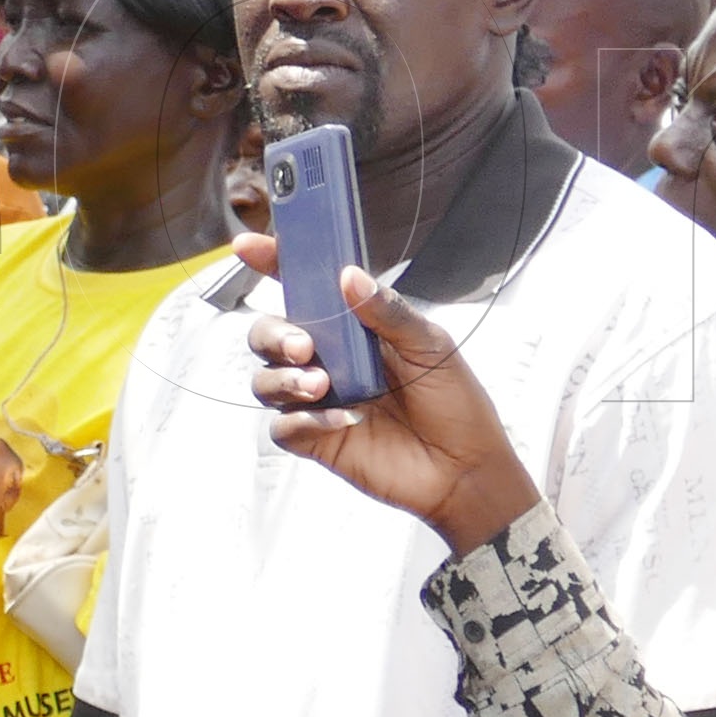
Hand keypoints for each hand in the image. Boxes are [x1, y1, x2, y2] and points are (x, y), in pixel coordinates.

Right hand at [236, 236, 540, 553]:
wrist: (466, 470)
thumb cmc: (455, 404)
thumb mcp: (431, 346)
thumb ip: (389, 312)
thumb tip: (350, 276)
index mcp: (352, 328)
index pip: (304, 288)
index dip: (272, 263)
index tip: (250, 246)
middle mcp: (328, 360)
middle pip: (268, 335)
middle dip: (274, 334)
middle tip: (304, 346)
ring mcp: (318, 400)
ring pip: (265, 379)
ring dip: (283, 378)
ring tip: (321, 386)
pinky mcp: (315, 439)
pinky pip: (284, 426)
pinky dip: (304, 420)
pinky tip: (342, 420)